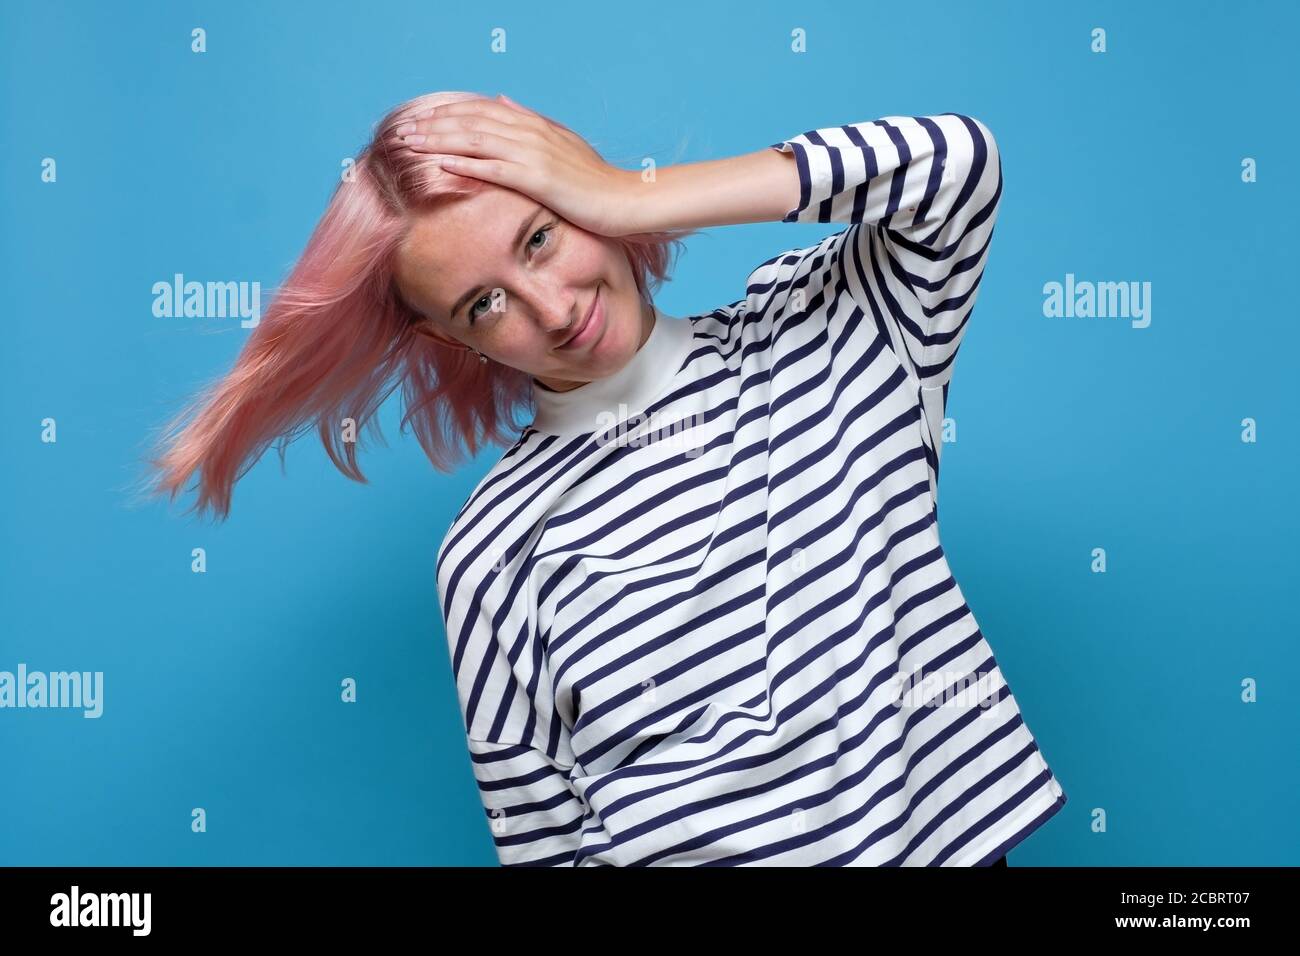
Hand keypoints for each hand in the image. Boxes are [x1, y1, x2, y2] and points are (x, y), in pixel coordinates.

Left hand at [392, 94, 636, 237]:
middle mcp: (530, 133)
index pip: (480, 111)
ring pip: (476, 140)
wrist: (625, 200)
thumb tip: (502, 99)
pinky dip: (466, 163)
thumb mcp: (562, 142)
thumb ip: (530, 120)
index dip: (446, 113)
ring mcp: (534, 155)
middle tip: (401, 130)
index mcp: (533, 124)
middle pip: (471, 121)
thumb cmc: (594, 180)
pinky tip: (441, 163)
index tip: (419, 118)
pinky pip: (495, 169)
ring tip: (409, 144)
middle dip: (433, 124)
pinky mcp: (539, 179)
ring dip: (439, 140)